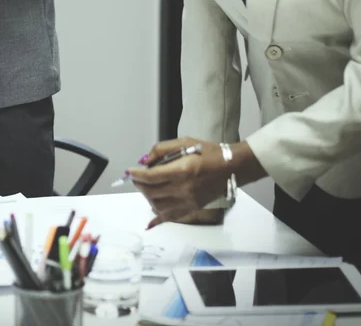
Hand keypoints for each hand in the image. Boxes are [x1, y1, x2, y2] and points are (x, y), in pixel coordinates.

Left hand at [129, 137, 265, 227]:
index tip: (130, 172)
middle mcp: (183, 189)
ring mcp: (188, 202)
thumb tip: (145, 161)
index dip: (137, 175)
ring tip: (146, 187)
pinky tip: (150, 218)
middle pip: (151, 191)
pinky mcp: (191, 208)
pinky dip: (157, 217)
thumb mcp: (185, 142)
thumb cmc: (208, 152)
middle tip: (136, 178)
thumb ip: (162, 149)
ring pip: (157, 205)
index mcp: (182, 170)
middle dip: (139, 184)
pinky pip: (170, 217)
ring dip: (147, 196)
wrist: (231, 168)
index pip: (151, 177)